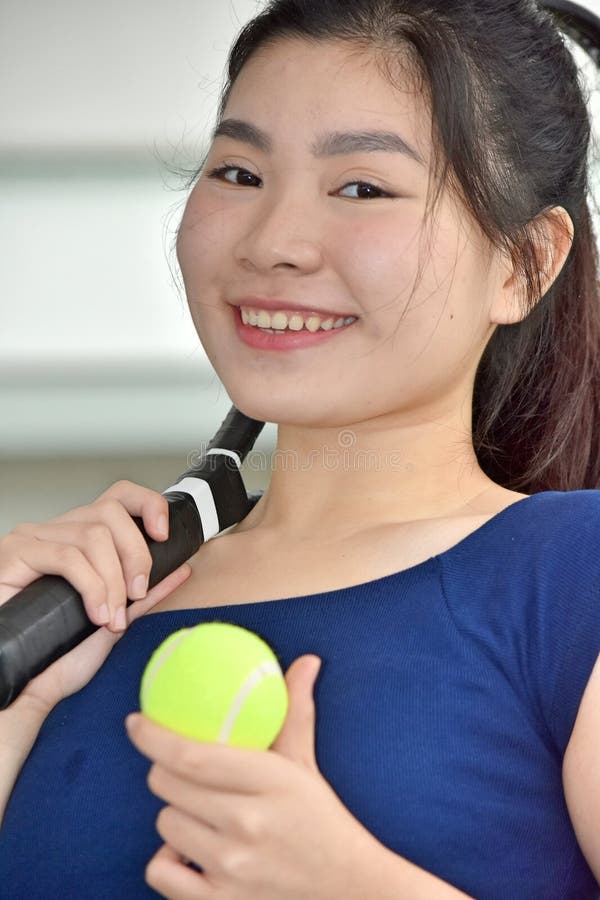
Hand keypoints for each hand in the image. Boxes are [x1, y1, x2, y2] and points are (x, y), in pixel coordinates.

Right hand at [0, 480, 191, 713]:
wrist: (21, 681)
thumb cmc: (58, 653)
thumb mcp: (114, 617)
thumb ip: (144, 593)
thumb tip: (181, 568)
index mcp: (79, 538)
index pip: (117, 496)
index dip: (148, 505)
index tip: (164, 536)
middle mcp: (55, 530)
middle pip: (110, 511)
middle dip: (136, 553)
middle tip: (137, 594)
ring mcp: (32, 538)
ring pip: (92, 535)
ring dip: (113, 580)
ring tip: (112, 616)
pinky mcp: (15, 553)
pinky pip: (67, 557)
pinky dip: (91, 586)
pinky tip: (96, 614)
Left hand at [126, 655, 385, 899]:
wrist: (348, 890)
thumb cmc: (322, 820)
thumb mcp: (306, 765)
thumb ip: (296, 711)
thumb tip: (306, 660)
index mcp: (270, 781)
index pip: (192, 756)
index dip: (154, 736)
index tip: (136, 721)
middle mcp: (247, 824)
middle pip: (169, 786)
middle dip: (164, 770)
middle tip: (177, 767)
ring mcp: (232, 867)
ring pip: (166, 823)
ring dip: (175, 812)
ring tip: (200, 810)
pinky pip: (161, 872)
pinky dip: (167, 860)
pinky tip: (189, 852)